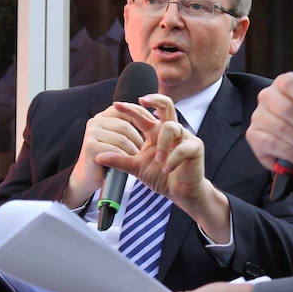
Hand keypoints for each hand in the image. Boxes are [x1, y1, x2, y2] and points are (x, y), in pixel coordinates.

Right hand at [65, 103, 145, 207]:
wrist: (90, 178)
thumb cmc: (110, 158)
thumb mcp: (121, 140)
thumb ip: (131, 127)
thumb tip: (155, 118)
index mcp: (104, 116)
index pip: (125, 110)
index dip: (141, 117)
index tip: (153, 127)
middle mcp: (96, 121)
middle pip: (126, 126)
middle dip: (138, 140)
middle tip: (143, 152)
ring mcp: (91, 133)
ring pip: (122, 139)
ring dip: (132, 151)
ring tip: (135, 159)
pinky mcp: (90, 146)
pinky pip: (115, 151)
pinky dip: (124, 159)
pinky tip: (126, 163)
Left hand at [96, 94, 229, 240]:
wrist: (180, 192)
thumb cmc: (161, 176)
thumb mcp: (136, 167)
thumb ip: (119, 160)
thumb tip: (98, 157)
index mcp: (156, 131)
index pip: (142, 114)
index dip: (130, 108)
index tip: (115, 105)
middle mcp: (170, 130)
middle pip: (166, 104)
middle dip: (154, 98)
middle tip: (141, 100)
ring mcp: (184, 136)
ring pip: (171, 127)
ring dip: (162, 143)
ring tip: (157, 159)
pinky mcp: (195, 147)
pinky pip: (182, 147)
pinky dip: (172, 158)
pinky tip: (167, 169)